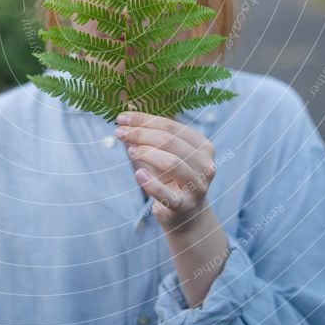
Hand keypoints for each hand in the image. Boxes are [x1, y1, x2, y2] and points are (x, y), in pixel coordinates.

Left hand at [114, 110, 216, 232]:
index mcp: (203, 146)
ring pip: (171, 162)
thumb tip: (127, 107)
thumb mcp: (162, 153)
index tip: (121, 117)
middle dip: (141, 133)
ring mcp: (198, 186)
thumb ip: (149, 133)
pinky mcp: (185, 206)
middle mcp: (205, 164)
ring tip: (130, 151)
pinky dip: (151, 183)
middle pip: (170, 141)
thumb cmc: (171, 178)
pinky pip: (167, 193)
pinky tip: (138, 174)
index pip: (171, 126)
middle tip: (119, 132)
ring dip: (146, 153)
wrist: (185, 216)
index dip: (145, 119)